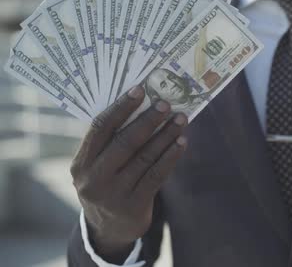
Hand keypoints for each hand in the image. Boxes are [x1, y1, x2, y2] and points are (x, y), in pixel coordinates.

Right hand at [70, 86, 187, 261]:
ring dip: (166, 135)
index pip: (101, 128)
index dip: (121, 107)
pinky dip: (171, 156)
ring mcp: (114, 194)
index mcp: (81, 163)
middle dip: (148, 120)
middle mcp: (94, 178)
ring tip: (180, 119)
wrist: (109, 230)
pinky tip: (182, 142)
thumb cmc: (107, 184)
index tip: (140, 89)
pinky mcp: (134, 205)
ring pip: (145, 157)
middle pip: (125, 142)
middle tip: (166, 104)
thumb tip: (143, 105)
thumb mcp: (98, 167)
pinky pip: (157, 175)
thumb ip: (111, 143)